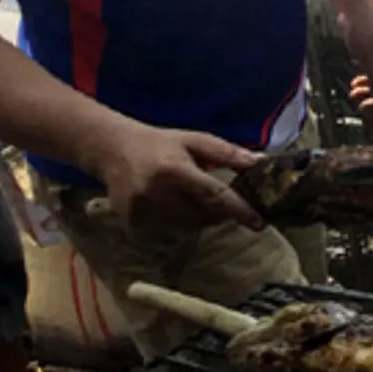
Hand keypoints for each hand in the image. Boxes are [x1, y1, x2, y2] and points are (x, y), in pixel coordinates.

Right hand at [89, 123, 264, 230]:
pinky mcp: (132, 223)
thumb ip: (228, 153)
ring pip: (187, 227)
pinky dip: (179, 223)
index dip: (240, 210)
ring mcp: (142, 211)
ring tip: (193, 197)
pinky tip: (172, 204)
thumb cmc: (159, 143)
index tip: (260, 222)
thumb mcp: (195, 140)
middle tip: (224, 201)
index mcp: (175, 169)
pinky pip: (168, 231)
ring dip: (200, 218)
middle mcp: (157, 193)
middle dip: (220, 212)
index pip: (215, 195)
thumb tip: (261, 162)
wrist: (111, 150)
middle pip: (203, 216)